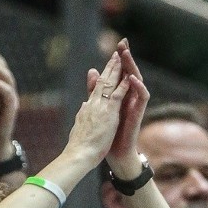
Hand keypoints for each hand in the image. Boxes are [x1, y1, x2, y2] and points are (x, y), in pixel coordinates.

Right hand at [65, 48, 129, 169]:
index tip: (106, 66)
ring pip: (109, 83)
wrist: (78, 155)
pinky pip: (117, 96)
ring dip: (117, 69)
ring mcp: (100, 107)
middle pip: (102, 81)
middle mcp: (92, 104)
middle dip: (110, 66)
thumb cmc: (78, 146)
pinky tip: (129, 76)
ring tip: (122, 56)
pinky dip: (124, 85)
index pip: (96, 88)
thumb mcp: (80, 125)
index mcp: (87, 107)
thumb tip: (84, 103)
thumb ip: (83, 112)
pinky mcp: (108, 114)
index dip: (102, 75)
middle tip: (115, 52)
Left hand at [104, 38, 149, 176]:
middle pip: (128, 73)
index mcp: (119, 95)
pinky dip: (137, 86)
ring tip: (126, 54)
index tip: (116, 44)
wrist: (114, 153)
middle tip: (123, 43)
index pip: (120, 73)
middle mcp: (128, 97)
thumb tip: (92, 71)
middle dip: (126, 58)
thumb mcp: (99, 107)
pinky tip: (131, 78)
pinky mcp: (138, 113)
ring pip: (136, 81)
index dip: (118, 59)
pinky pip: (141, 97)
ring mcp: (134, 104)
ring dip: (131, 67)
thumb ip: (96, 89)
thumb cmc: (107, 134)